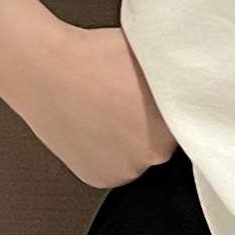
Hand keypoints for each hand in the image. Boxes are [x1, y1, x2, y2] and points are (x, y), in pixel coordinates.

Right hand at [13, 21, 176, 187]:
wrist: (44, 70)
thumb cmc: (93, 57)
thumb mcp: (151, 56)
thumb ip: (175, 76)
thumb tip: (190, 78)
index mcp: (172, 124)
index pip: (188, 122)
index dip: (172, 106)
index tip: (157, 95)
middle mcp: (153, 154)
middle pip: (164, 142)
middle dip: (152, 124)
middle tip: (130, 100)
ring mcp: (125, 170)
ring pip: (138, 156)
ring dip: (131, 141)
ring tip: (109, 111)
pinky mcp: (99, 178)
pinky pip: (114, 167)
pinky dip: (108, 152)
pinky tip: (97, 126)